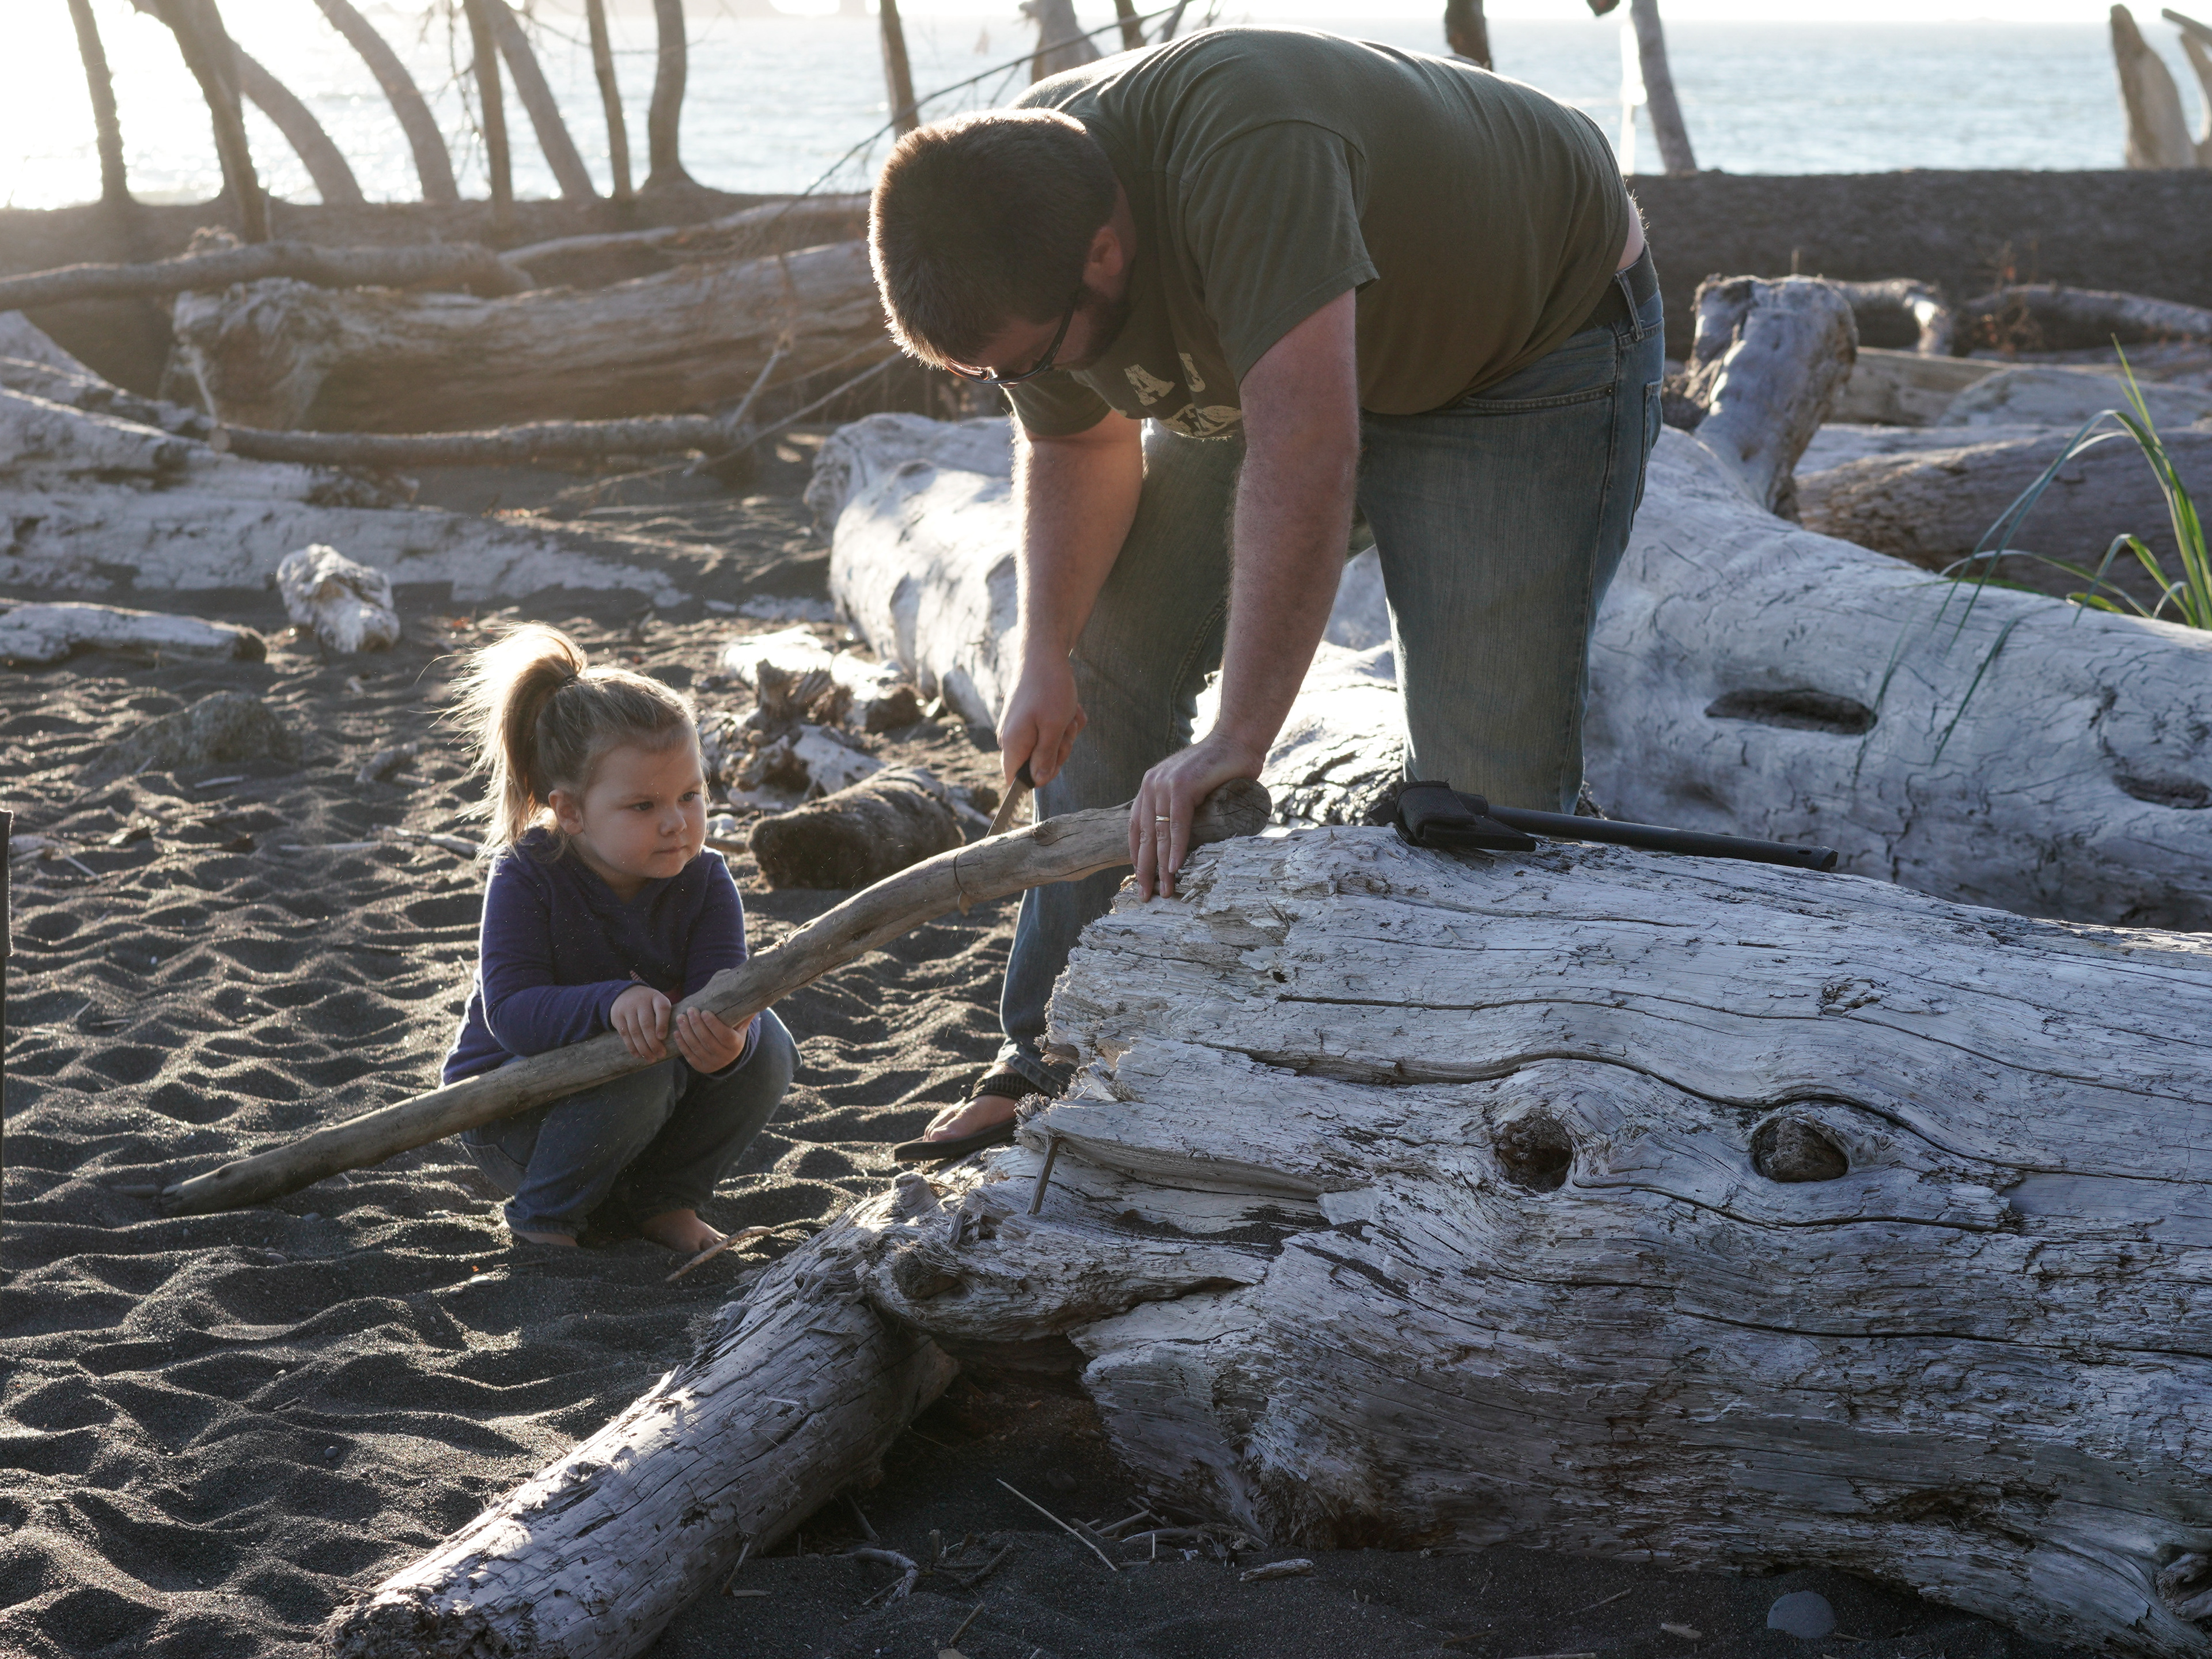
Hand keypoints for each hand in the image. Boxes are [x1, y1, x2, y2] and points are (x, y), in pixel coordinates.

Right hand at [610, 983, 671, 1059]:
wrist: (625, 993)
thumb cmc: (649, 1004)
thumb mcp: (659, 1003)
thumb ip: (665, 1017)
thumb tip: (673, 1040)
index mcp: (656, 997)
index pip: (661, 1008)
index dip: (662, 1023)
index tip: (663, 1038)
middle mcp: (641, 1001)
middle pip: (646, 1023)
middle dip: (654, 1042)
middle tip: (661, 1055)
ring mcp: (627, 1008)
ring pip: (635, 1031)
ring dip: (643, 1048)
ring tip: (651, 1058)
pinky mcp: (617, 1016)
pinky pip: (625, 1034)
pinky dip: (632, 1047)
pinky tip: (638, 1055)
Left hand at [673, 1007, 750, 1072]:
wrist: (727, 1055)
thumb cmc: (733, 1033)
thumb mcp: (740, 1025)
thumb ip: (743, 1012)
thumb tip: (752, 995)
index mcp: (735, 1044)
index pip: (723, 1035)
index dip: (713, 1024)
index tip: (704, 1011)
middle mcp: (724, 1056)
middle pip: (707, 1040)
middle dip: (696, 1024)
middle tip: (689, 1010)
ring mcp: (712, 1063)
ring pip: (696, 1047)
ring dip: (686, 1032)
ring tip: (680, 1018)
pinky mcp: (701, 1067)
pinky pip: (689, 1055)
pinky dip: (681, 1043)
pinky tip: (676, 1032)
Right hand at [996, 652, 1085, 787]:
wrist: (1044, 653)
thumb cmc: (1049, 689)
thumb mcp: (1053, 728)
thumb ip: (1045, 758)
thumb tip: (1038, 782)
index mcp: (1012, 743)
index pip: (1014, 780)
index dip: (1036, 779)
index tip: (1055, 763)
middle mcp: (1011, 737)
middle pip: (1037, 764)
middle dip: (1059, 750)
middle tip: (1065, 728)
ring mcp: (1021, 726)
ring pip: (1049, 746)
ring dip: (1066, 732)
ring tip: (1068, 712)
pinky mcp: (1031, 717)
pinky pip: (1052, 730)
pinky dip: (1065, 720)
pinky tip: (1070, 706)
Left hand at [1130, 729, 1266, 900]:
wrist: (1239, 739)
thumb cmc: (1222, 766)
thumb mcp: (1193, 788)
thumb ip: (1183, 806)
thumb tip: (1185, 836)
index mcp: (1151, 785)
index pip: (1137, 826)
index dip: (1138, 854)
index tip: (1141, 877)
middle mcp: (1152, 784)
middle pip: (1143, 835)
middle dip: (1144, 868)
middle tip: (1144, 895)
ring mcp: (1165, 784)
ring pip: (1159, 834)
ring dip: (1160, 867)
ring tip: (1164, 891)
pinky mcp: (1182, 786)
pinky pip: (1177, 825)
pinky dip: (1176, 849)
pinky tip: (1175, 868)